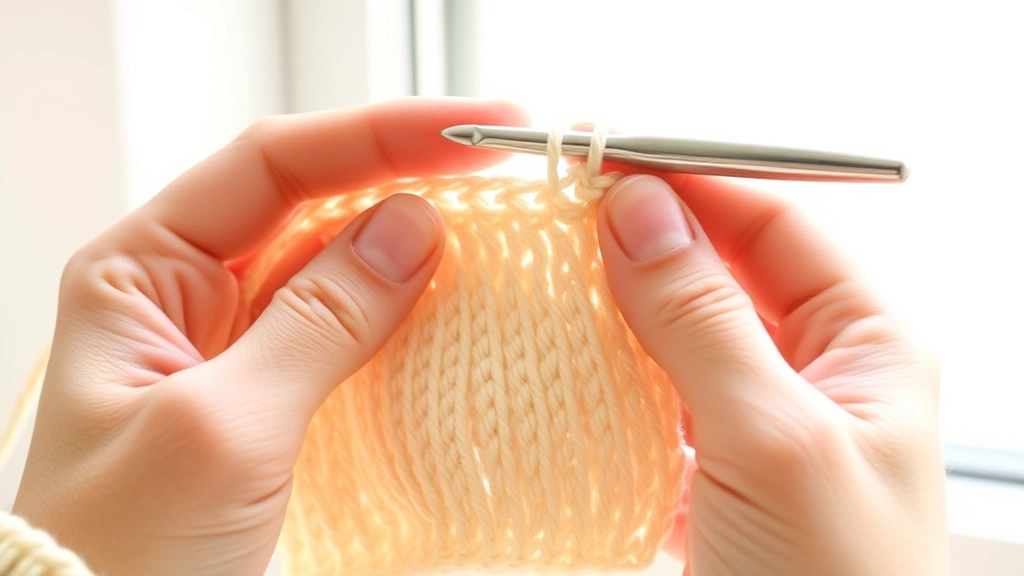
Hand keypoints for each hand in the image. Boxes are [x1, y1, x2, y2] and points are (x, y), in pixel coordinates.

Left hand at [13, 98, 525, 574]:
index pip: (270, 166)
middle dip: (405, 180)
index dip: (375, 136)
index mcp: (142, 272)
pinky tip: (457, 306)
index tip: (469, 133)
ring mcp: (241, 345)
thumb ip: (318, 320)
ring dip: (415, 248)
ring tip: (495, 231)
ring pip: (342, 266)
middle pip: (313, 203)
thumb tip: (413, 226)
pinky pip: (354, 332)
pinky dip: (409, 317)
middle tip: (501, 173)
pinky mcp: (283, 395)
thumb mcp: (221, 429)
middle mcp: (193, 293)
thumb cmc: (126, 555)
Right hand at [596, 174, 949, 574]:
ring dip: (617, 300)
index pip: (774, 219)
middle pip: (721, 264)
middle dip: (643, 238)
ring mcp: (755, 414)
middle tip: (556, 214)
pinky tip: (563, 356)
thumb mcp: (774, 441)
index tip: (603, 160)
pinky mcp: (706, 461)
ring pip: (679, 324)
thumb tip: (637, 212)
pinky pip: (652, 387)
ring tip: (547, 275)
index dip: (691, 179)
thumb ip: (702, 321)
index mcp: (867, 342)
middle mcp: (814, 367)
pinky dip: (606, 366)